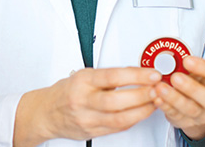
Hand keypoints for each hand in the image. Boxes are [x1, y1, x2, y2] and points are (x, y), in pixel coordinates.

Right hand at [14, 67, 160, 146]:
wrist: (46, 113)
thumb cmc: (66, 91)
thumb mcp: (83, 75)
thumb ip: (107, 76)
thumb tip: (137, 73)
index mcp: (82, 81)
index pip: (112, 76)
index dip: (135, 75)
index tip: (152, 74)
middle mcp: (83, 100)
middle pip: (117, 100)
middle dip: (142, 95)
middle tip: (158, 89)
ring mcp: (87, 119)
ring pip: (119, 118)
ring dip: (142, 110)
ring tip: (155, 101)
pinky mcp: (92, 132)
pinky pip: (117, 127)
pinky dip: (133, 120)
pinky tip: (142, 112)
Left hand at [151, 56, 204, 139]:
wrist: (196, 104)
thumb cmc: (196, 82)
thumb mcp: (196, 70)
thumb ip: (188, 65)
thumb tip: (169, 57)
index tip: (187, 60)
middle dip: (191, 88)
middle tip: (175, 77)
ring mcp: (203, 114)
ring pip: (192, 109)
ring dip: (174, 98)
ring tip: (161, 87)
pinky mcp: (188, 122)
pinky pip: (177, 116)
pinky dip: (165, 106)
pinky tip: (157, 98)